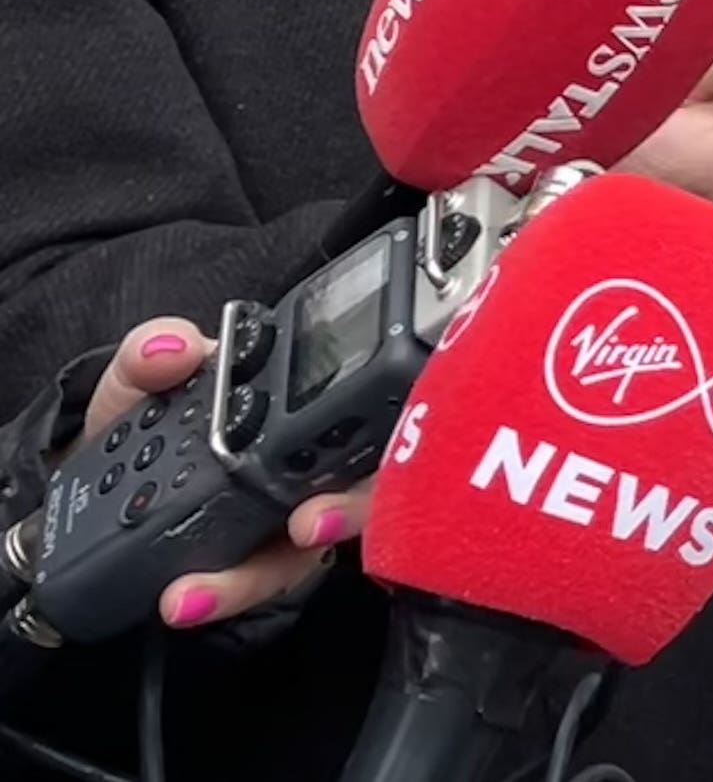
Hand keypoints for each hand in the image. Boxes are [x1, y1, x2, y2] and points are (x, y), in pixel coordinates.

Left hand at [73, 318, 367, 630]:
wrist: (100, 477)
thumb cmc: (146, 416)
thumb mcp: (142, 377)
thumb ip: (153, 352)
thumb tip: (174, 348)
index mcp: (300, 403)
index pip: (365, 405)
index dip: (376, 417)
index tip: (350, 431)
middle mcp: (311, 466)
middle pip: (362, 492)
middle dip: (347, 512)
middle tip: (309, 524)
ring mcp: (286, 524)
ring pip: (304, 558)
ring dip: (259, 575)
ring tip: (200, 590)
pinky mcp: (253, 570)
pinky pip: (254, 587)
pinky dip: (224, 596)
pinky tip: (182, 601)